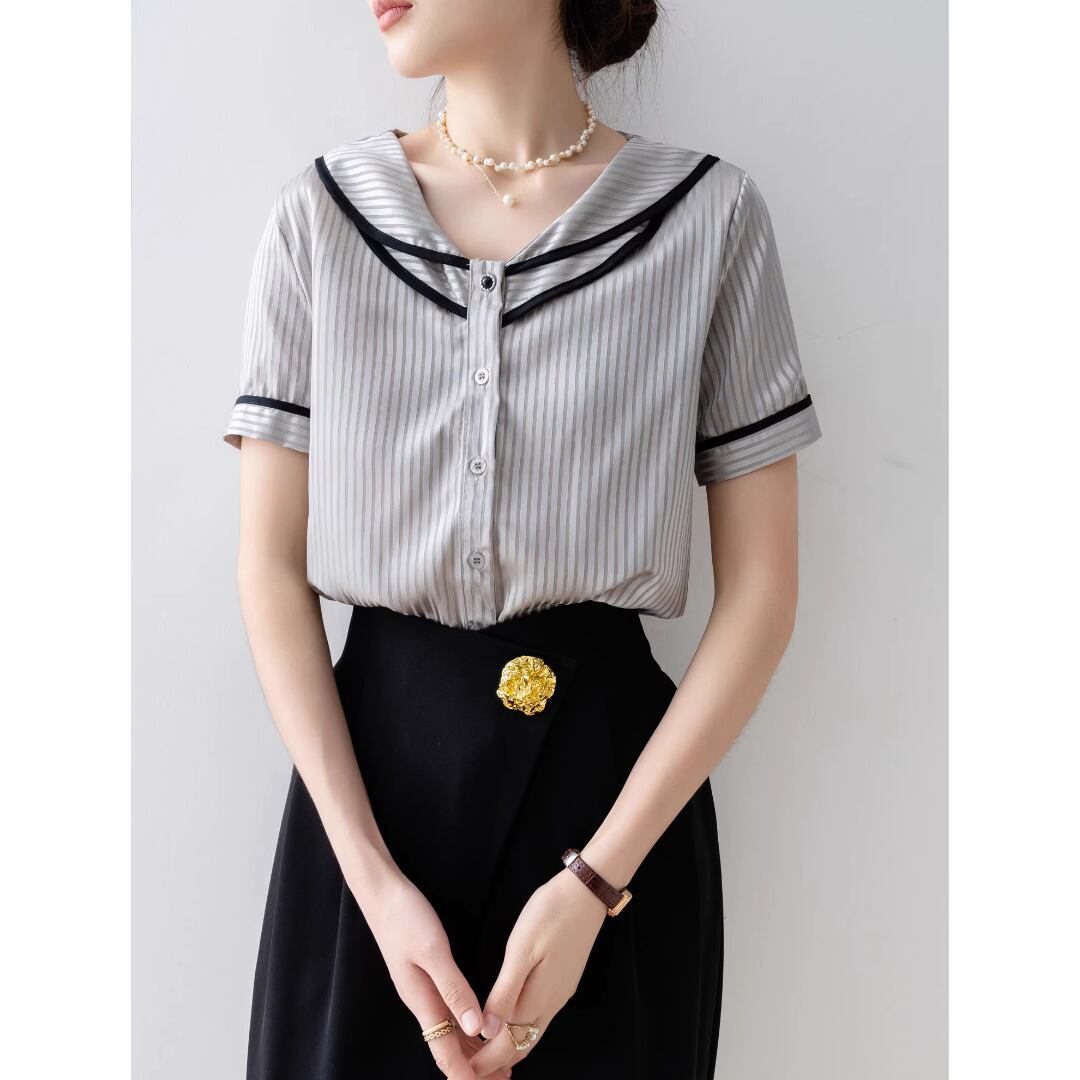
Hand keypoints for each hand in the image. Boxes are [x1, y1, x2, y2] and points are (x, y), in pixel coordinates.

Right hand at [364, 873, 504, 1078]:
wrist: (382, 894)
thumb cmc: (407, 918)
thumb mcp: (433, 950)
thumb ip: (453, 989)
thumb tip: (475, 1028)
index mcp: (423, 1001)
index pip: (445, 1053)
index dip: (467, 1075)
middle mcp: (422, 1002)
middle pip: (447, 1049)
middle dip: (474, 1067)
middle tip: (506, 1075)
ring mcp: (422, 990)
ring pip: (448, 1032)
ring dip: (472, 1050)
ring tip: (500, 1059)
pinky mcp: (425, 976)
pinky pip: (447, 1013)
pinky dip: (465, 1027)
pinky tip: (479, 1026)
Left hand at [466, 868, 608, 1075]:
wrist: (587, 893)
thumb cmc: (549, 914)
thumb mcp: (521, 950)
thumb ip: (505, 993)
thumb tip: (487, 1032)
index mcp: (538, 998)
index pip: (508, 1045)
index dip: (484, 1061)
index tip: (462, 1069)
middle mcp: (552, 1003)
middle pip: (522, 1047)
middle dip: (496, 1062)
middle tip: (469, 1064)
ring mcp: (560, 993)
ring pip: (532, 1034)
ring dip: (509, 1047)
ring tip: (483, 1048)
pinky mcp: (564, 981)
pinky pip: (540, 1018)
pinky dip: (521, 1029)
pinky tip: (508, 1021)